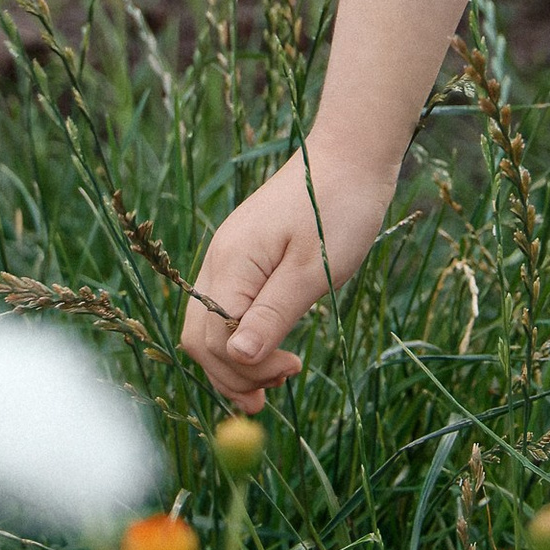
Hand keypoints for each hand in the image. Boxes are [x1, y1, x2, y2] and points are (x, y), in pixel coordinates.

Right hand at [180, 142, 397, 411]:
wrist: (348, 155)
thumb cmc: (337, 208)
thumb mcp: (312, 270)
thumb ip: (272, 315)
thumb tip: (236, 359)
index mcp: (231, 264)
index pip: (213, 339)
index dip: (244, 370)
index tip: (290, 372)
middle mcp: (219, 261)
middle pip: (200, 337)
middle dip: (231, 374)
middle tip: (274, 394)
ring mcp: (229, 258)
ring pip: (211, 325)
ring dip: (238, 359)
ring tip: (280, 376)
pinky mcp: (245, 257)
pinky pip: (229, 307)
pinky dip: (246, 335)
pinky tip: (276, 346)